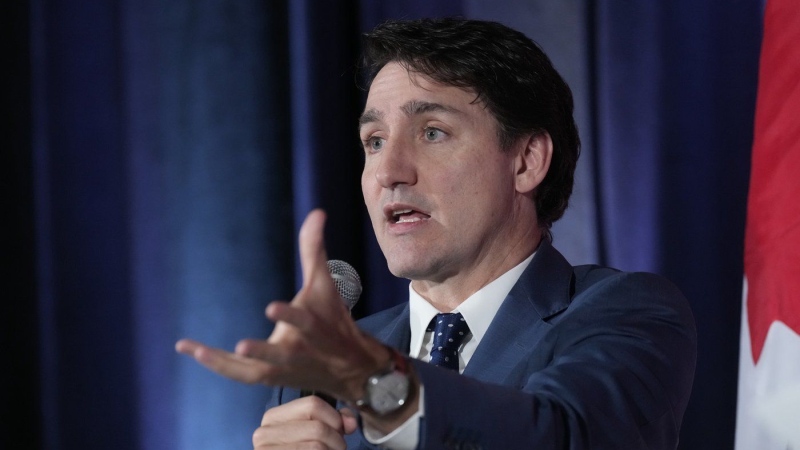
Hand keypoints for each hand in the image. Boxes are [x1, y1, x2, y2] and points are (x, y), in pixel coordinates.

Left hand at [175, 209, 387, 400]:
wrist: (351, 369)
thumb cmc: (333, 319)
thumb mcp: (325, 285)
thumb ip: (314, 250)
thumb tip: (318, 212)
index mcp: (314, 326)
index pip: (303, 321)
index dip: (289, 316)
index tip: (271, 308)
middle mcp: (299, 351)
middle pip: (280, 355)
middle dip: (263, 351)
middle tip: (241, 345)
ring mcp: (284, 369)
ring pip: (255, 371)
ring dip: (227, 363)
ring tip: (196, 349)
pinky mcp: (271, 379)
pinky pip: (241, 374)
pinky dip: (218, 365)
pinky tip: (192, 350)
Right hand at [252, 396, 357, 449]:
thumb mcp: (313, 434)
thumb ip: (334, 422)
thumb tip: (350, 423)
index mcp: (273, 417)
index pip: (313, 404)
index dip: (334, 418)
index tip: (338, 431)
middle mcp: (264, 433)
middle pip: (318, 427)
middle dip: (335, 441)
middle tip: (334, 449)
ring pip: (317, 446)